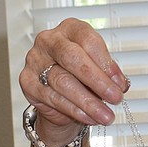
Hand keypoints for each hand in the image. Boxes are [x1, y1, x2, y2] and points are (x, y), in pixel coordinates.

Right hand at [19, 18, 129, 137]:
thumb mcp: (99, 69)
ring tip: (105, 115)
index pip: (87, 40)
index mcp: (70, 29)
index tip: (120, 83)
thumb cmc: (81, 76)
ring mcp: (35, 60)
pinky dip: (74, 110)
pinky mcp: (27, 81)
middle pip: (72, 58)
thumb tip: (119, 84)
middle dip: (97, 81)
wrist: (59, 95)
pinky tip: (89, 117)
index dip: (105, 62)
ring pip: (62, 81)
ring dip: (88, 102)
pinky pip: (52, 98)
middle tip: (115, 98)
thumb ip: (109, 73)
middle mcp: (49, 40)